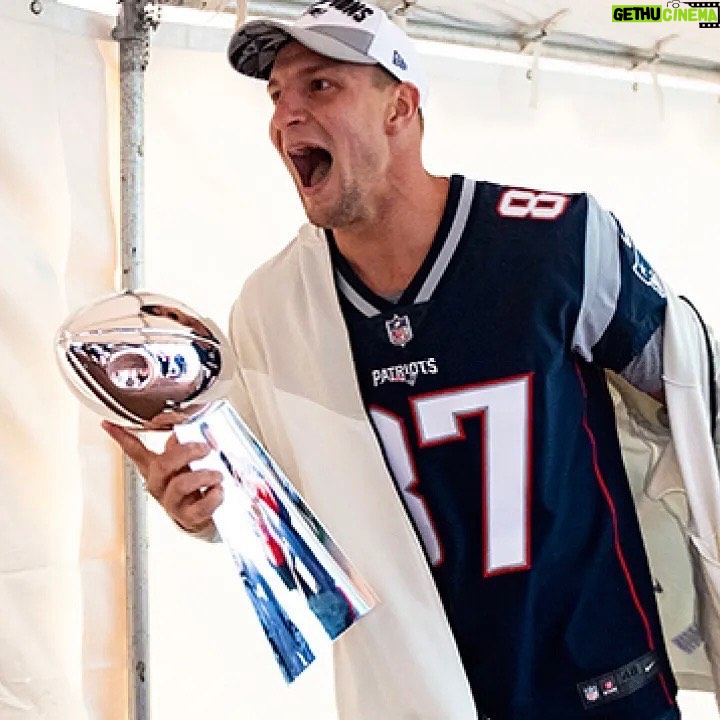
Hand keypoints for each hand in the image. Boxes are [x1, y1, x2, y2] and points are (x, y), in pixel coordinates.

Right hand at [102, 420, 223, 533]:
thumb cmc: (196, 486)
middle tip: (205, 448)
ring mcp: (172, 503)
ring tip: (217, 475)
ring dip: (204, 475)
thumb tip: (196, 426)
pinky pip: (200, 507)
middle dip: (186, 452)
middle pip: (162, 465)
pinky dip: (214, 496)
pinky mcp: (188, 518)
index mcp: (157, 469)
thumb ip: (187, 444)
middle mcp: (160, 485)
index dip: (122, 438)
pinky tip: (219, 491)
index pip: (135, 450)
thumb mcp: (188, 461)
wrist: (206, 519)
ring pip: (180, 484)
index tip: (108, 424)